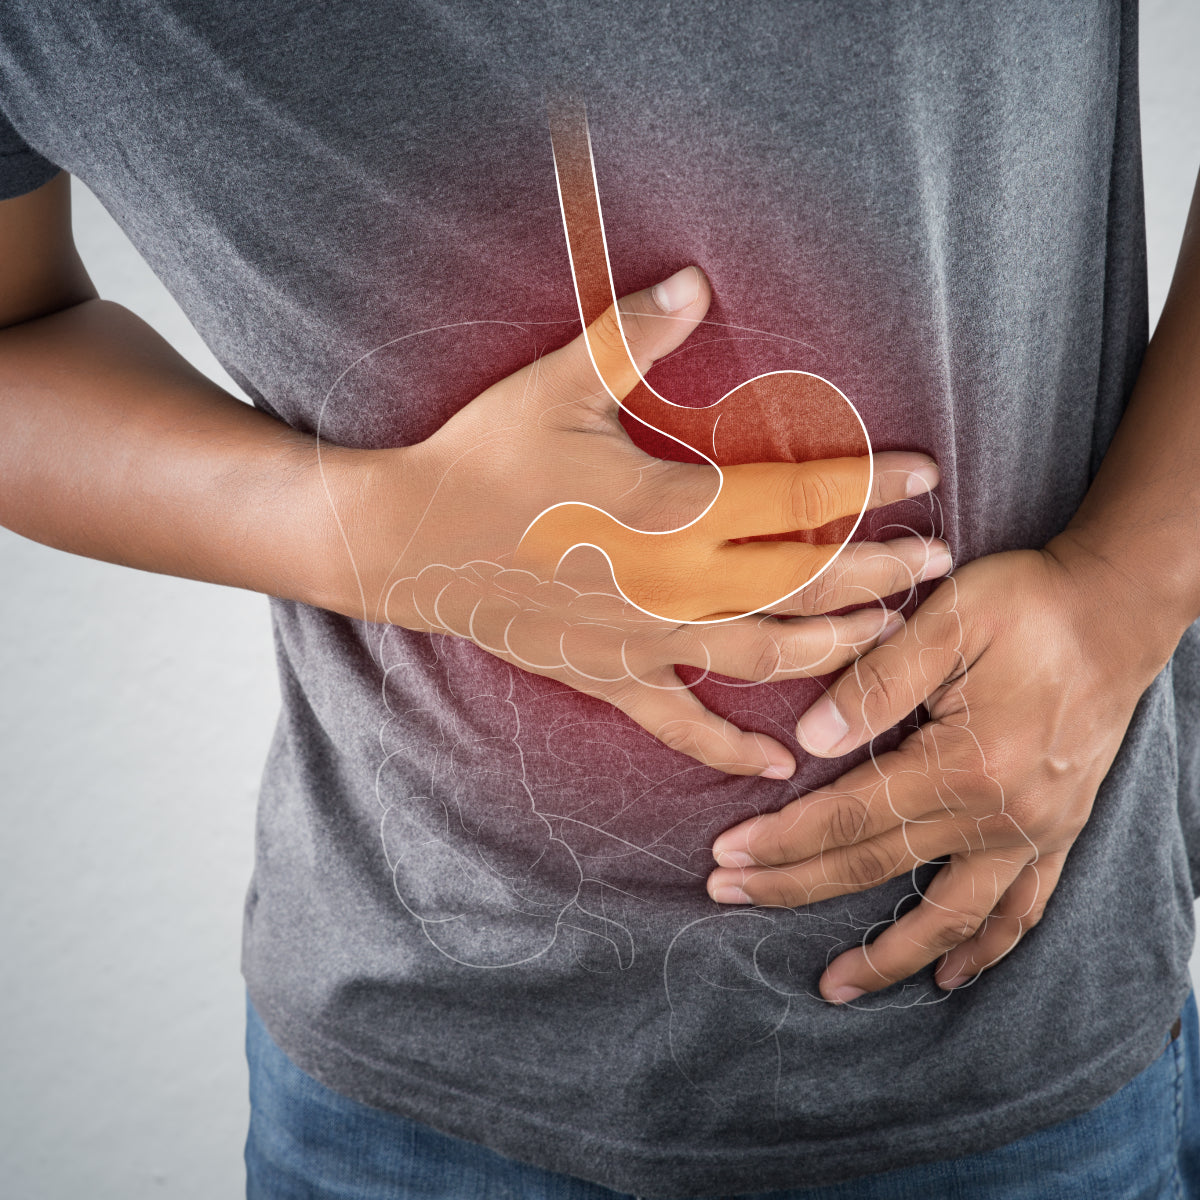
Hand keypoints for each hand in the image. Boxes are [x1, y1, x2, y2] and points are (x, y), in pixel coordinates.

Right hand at [317, 267, 948, 776]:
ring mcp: (646, 640)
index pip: (801, 501)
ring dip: (837, 649)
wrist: (407, 541)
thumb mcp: (557, 384)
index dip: (872, 487)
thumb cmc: (484, 457)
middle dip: (882, 575)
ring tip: (889, 636)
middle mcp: (675, 585)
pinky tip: (780, 764)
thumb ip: (633, 335)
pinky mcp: (612, 677)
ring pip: (767, 659)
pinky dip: (734, 749)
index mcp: (673, 509)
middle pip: (807, 587)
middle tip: (938, 562)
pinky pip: (684, 726)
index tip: (926, 476)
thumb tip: (697, 281)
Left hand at [706, 535, 1170, 994]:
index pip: (849, 816)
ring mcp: (1034, 831)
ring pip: (950, 916)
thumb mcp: (950, 619)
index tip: (727, 854)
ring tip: (835, 985)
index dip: (782, 839)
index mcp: (965, 763)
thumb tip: (809, 741)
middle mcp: (1000, 813)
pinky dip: (984, 949)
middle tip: (728, 895)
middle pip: (877, 866)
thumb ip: (876, 683)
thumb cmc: (1031, 605)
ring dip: (888, 954)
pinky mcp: (1058, 832)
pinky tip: (949, 973)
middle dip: (795, 885)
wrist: (1119, 610)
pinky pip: (1020, 911)